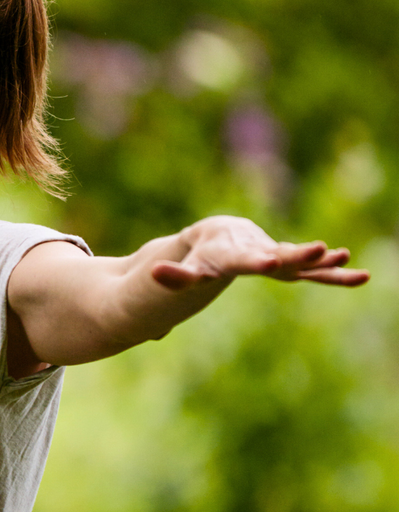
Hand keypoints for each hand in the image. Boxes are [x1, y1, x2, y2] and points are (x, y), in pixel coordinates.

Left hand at [151, 216, 369, 290]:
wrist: (218, 235)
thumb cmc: (200, 256)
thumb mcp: (188, 270)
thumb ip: (174, 276)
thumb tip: (152, 275)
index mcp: (230, 254)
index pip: (240, 260)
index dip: (253, 261)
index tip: (269, 262)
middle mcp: (255, 252)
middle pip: (277, 255)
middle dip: (295, 254)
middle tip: (316, 250)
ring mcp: (274, 256)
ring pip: (298, 260)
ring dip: (317, 258)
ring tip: (339, 253)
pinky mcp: (286, 263)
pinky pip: (312, 272)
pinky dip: (333, 275)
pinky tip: (360, 275)